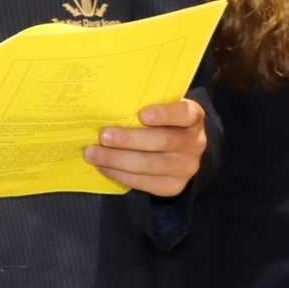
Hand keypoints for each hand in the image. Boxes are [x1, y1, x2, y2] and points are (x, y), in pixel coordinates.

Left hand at [83, 99, 205, 196]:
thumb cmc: (162, 123)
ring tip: (93, 153)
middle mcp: (195, 143)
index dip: (165, 114)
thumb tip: (111, 101)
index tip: (142, 114)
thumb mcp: (162, 107)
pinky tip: (102, 166)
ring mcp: (186, 167)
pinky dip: (119, 174)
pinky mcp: (174, 186)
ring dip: (117, 159)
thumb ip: (146, 102)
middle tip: (103, 135)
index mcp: (193, 117)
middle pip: (162, 142)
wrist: (180, 152)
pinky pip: (144, 183)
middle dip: (128, 139)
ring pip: (150, 165)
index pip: (185, 114)